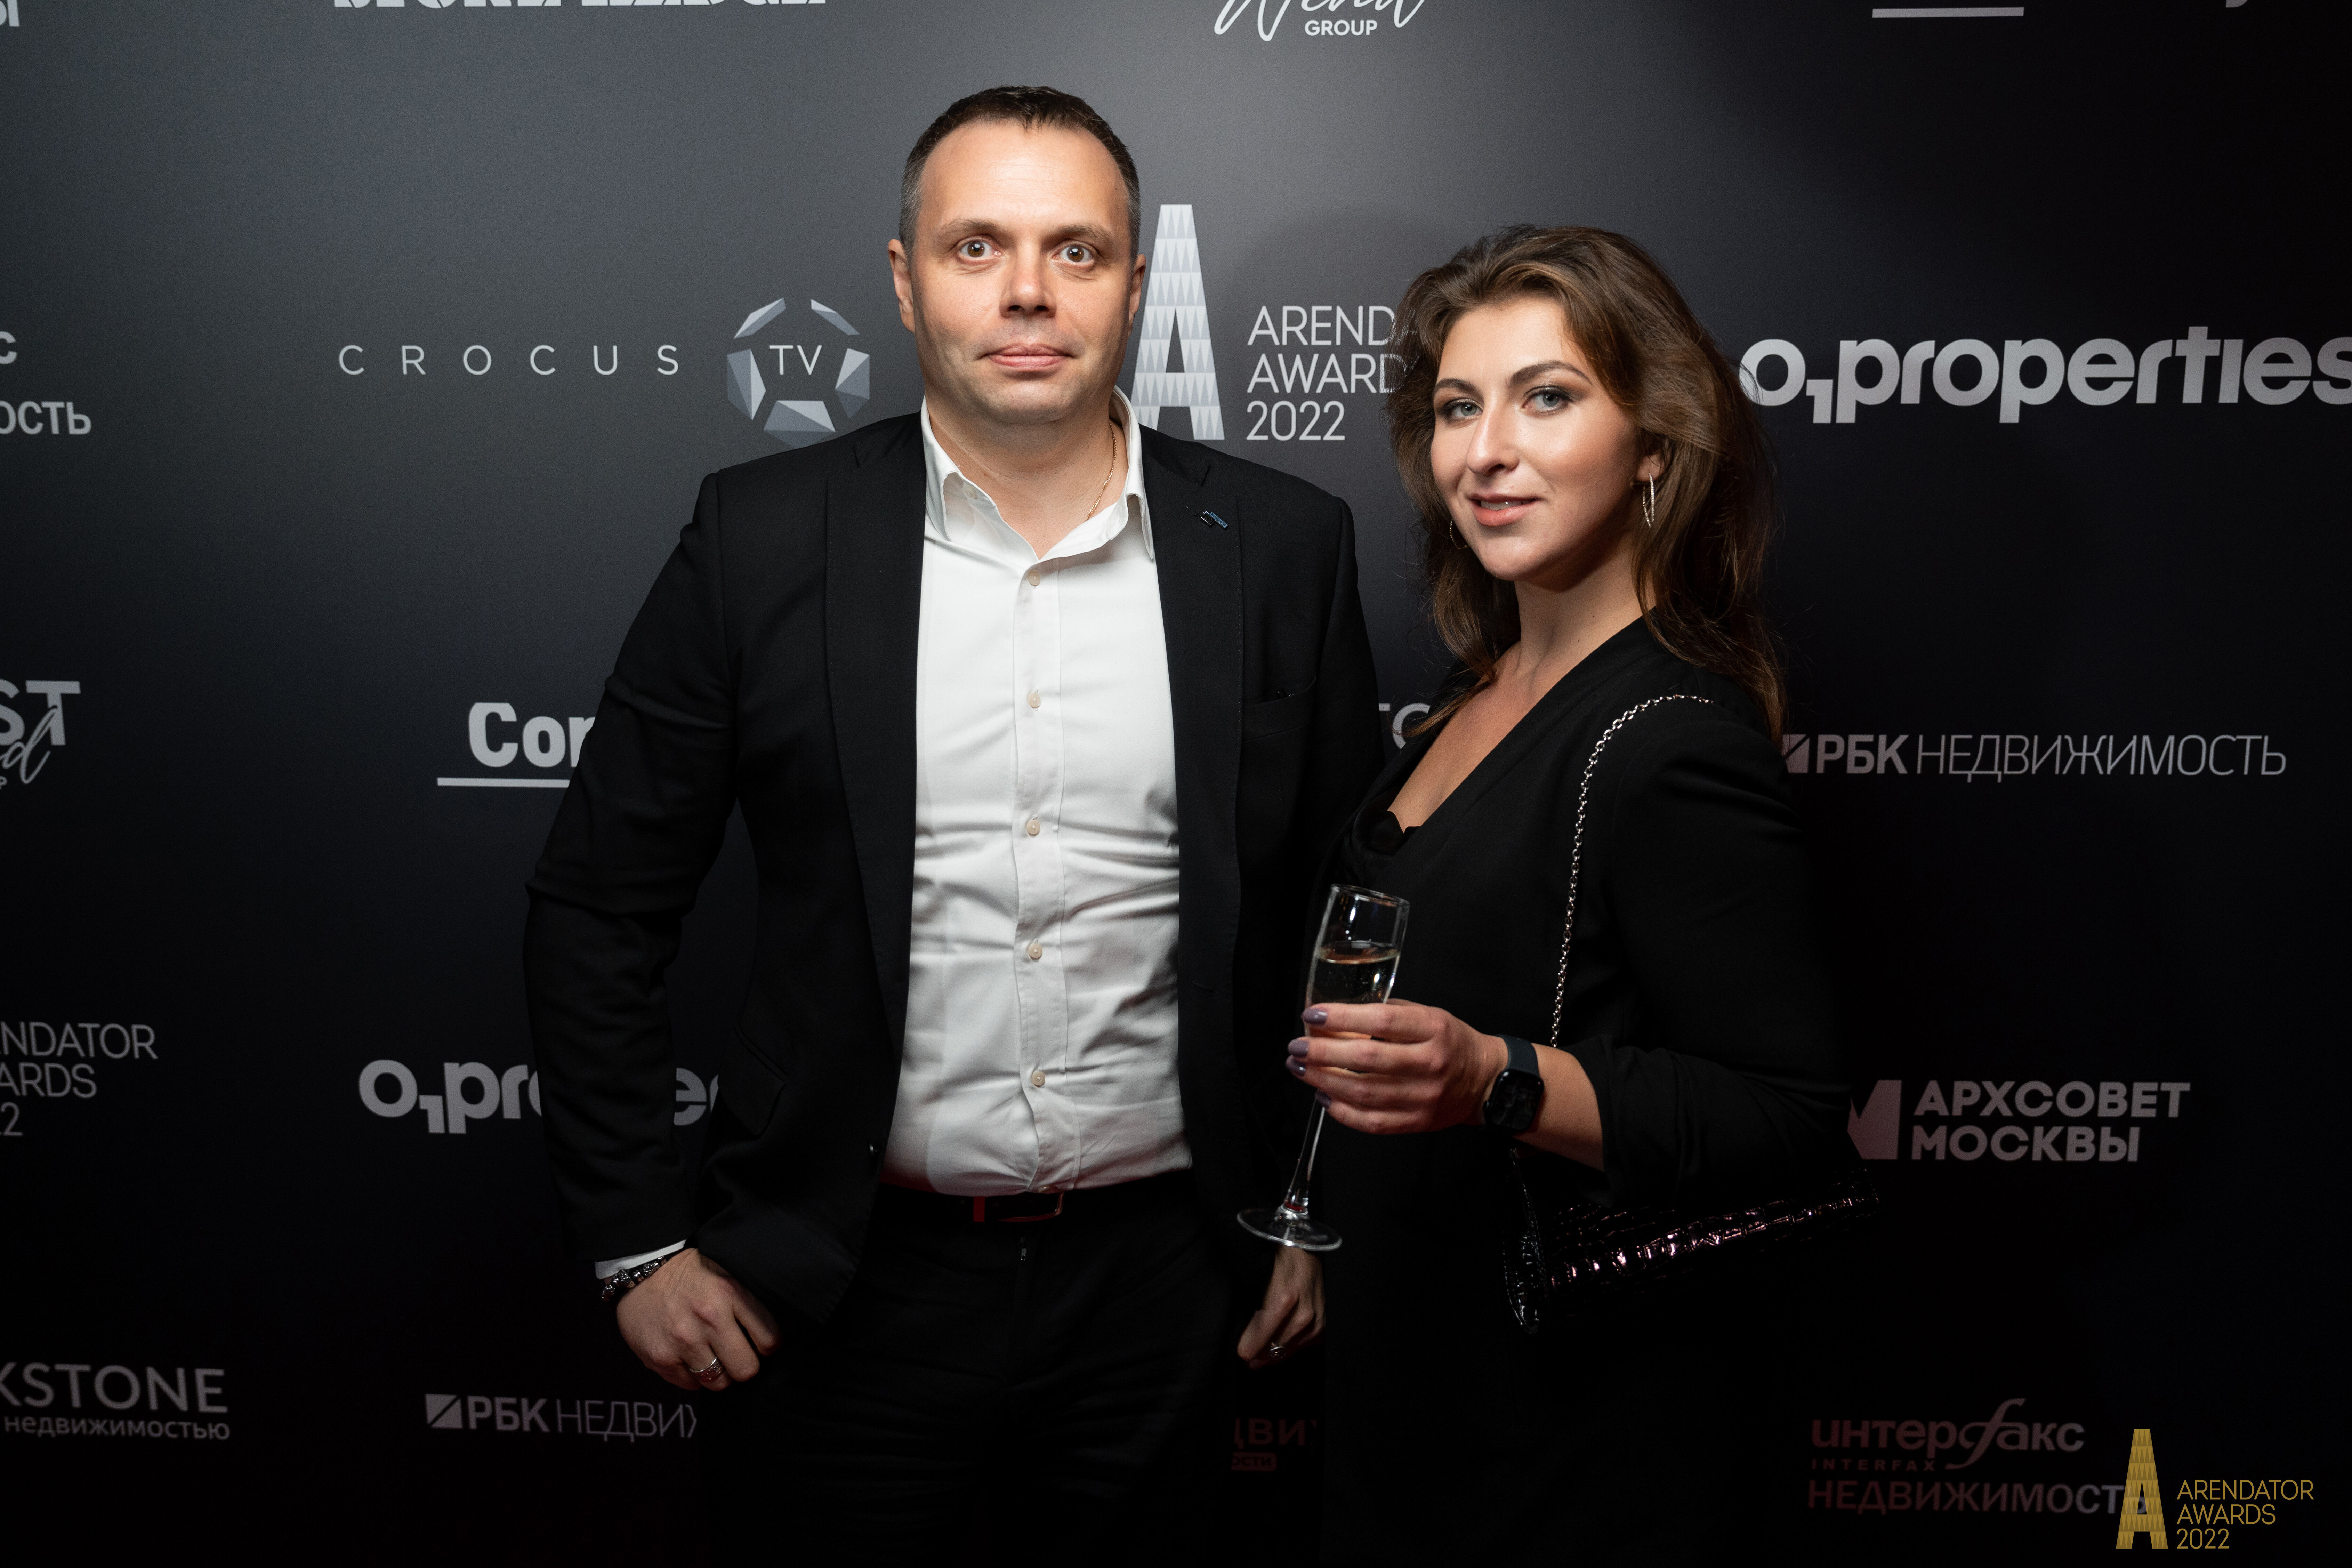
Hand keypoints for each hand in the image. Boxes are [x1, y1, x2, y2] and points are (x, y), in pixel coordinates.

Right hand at [613, 1248, 780, 1392]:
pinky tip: (688, 1357)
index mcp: (729, 1294)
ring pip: (719, 1382)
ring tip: (711, 1356)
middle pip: (746, 1369)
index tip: (761, 1345)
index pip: (769, 1339)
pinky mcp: (661, 1359)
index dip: (768, 1347)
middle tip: (737, 1357)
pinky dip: (693, 1376)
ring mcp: (683, 1341)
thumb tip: (767, 1341)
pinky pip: (691, 1385)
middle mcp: (708, 1318)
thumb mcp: (725, 1277)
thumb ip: (745, 1306)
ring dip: (718, 1373)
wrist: (643, 1271)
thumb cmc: (691, 1276)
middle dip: (745, 1366)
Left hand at [1235, 1245, 1322, 1369]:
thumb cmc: (1280, 1261)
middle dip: (1259, 1354)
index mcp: (1281, 1302)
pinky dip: (1291, 1344)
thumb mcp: (1258, 1281)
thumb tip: (1245, 1338)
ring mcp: (1315, 1322)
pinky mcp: (1323, 1326)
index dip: (1247, 1349)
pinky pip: (1303, 1346)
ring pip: (1287, 1351)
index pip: (1257, 1341)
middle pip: (1273, 1351)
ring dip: (1275, 1352)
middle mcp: (1302, 1316)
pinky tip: (1284, 1338)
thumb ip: (1253, 1311)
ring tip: (1263, 1350)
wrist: (1305, 1249)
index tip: (1242, 1351)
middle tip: (1250, 1356)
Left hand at [1290, 1000, 1505, 1135]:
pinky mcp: (1416, 1122)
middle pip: (1366, 1060)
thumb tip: (1334, 1018)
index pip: (1381, 1022)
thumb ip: (1387, 1013)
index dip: (1342, 1018)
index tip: (1313, 1014)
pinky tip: (1323, 1094)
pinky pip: (1370, 1121)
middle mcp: (1429, 1064)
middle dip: (1322, 1053)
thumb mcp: (1428, 1014)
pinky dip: (1340, 1110)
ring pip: (1362, 1093)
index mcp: (1433, 1029)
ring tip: (1300, 1068)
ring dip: (1323, 1080)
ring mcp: (1423, 1098)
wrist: (1484, 1080)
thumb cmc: (1450, 1042)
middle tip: (1296, 1046)